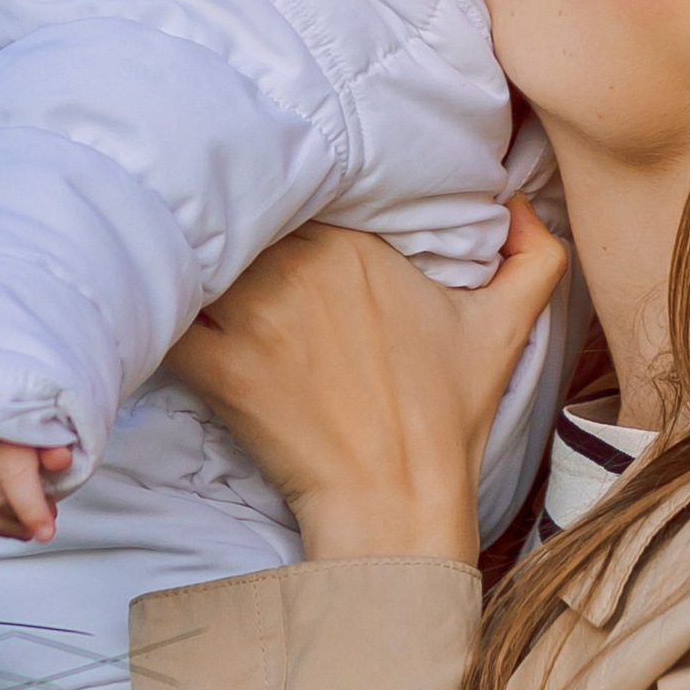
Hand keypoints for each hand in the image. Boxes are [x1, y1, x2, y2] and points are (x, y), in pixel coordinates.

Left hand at [172, 196, 565, 565]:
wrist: (398, 501)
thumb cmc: (447, 416)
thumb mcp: (509, 328)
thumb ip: (534, 255)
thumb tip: (522, 202)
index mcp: (358, 244)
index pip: (295, 188)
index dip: (280, 196)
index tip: (275, 211)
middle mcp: (302, 267)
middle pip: (243, 217)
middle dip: (233, 225)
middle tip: (226, 240)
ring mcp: (256, 318)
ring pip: (201, 258)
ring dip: (188, 260)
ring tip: (181, 267)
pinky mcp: (221, 370)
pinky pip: (167, 322)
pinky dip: (155, 315)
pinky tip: (157, 315)